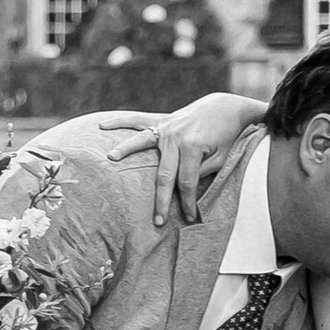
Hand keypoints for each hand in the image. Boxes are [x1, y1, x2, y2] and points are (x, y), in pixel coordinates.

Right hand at [99, 92, 269, 227]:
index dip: (188, 201)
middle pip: (164, 173)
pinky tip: (102, 125)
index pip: (187, 182)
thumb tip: (183, 190)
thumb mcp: (221, 158)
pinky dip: (120, 122)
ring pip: (142, 142)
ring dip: (126, 149)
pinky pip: (138, 120)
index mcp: (194, 147)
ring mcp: (167, 127)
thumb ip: (200, 172)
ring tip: (111, 158)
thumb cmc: (226, 136)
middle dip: (161, 200)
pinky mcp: (162, 120)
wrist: (225, 107)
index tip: (189, 216)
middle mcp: (177, 136)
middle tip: (157, 221)